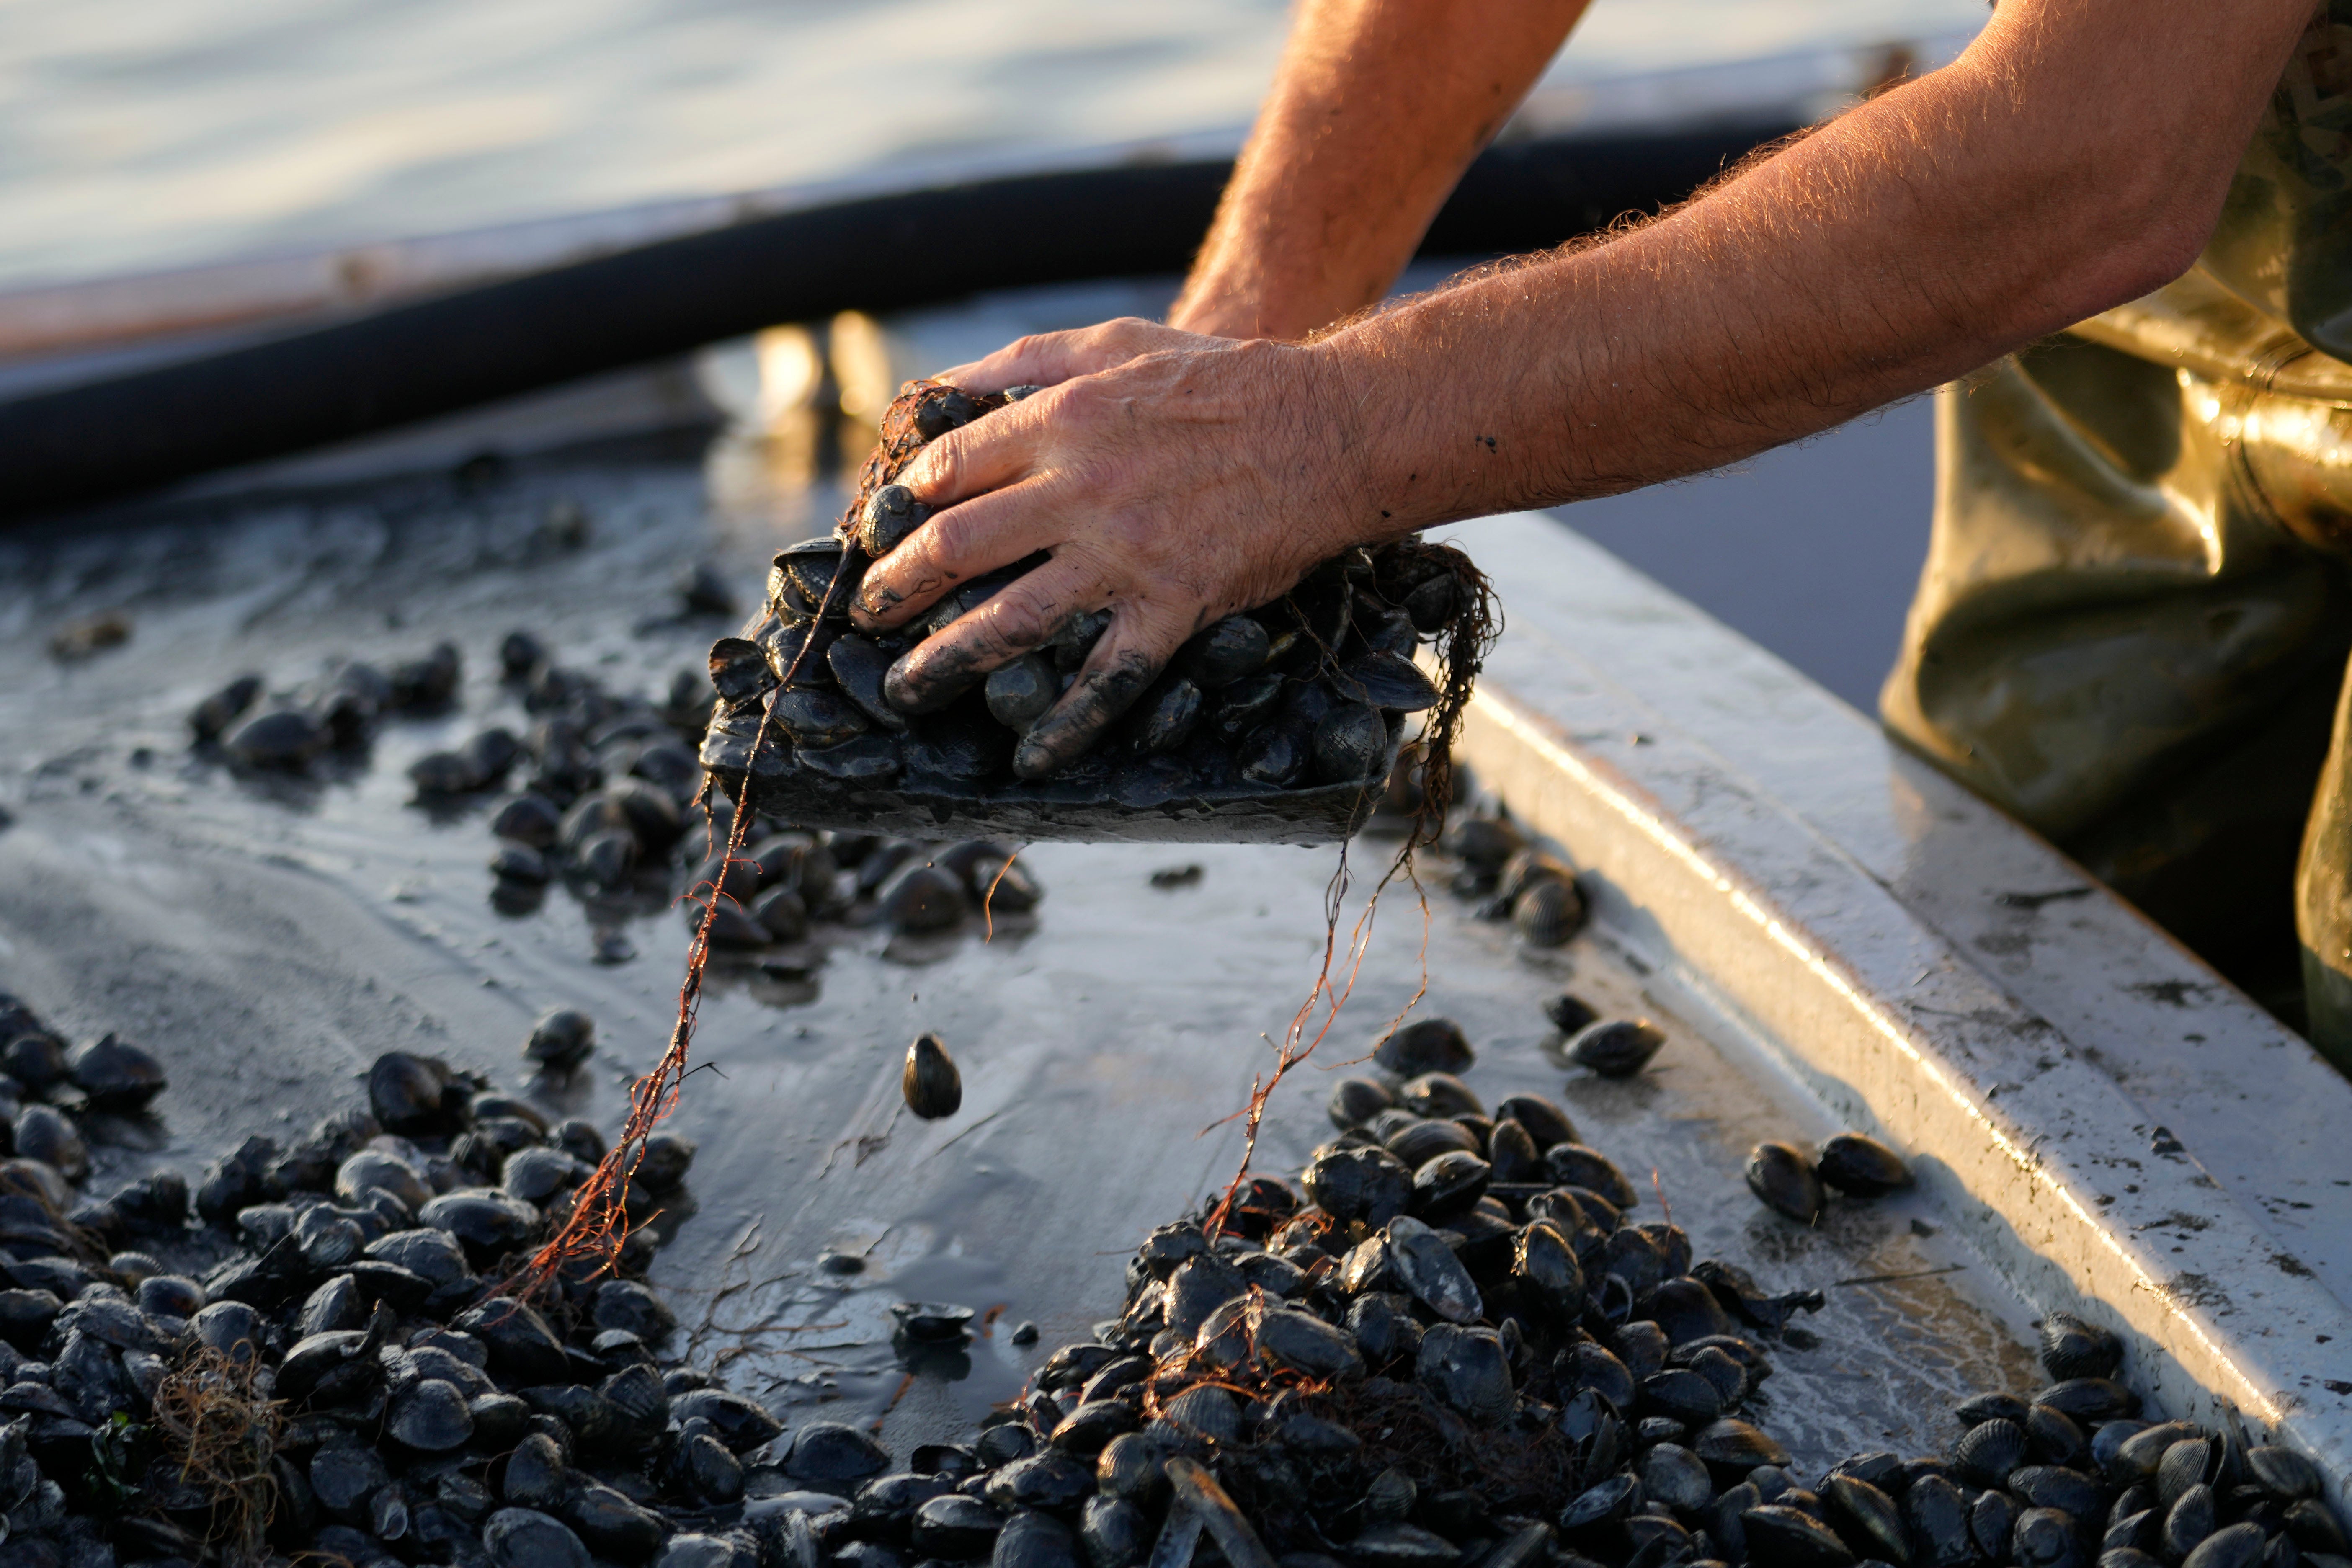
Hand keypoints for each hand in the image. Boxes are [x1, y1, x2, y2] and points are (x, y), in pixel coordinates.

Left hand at [849, 319, 1370, 778]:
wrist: (1326, 428)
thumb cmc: (1222, 378)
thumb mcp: (1115, 338)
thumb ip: (1027, 358)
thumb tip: (946, 383)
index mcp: (1059, 421)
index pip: (947, 471)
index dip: (900, 507)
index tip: (878, 534)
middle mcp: (1078, 491)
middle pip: (957, 548)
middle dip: (898, 588)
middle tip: (868, 616)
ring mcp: (1123, 555)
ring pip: (1011, 620)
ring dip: (946, 661)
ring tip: (904, 689)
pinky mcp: (1172, 605)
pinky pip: (1107, 676)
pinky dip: (1067, 722)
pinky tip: (1032, 756)